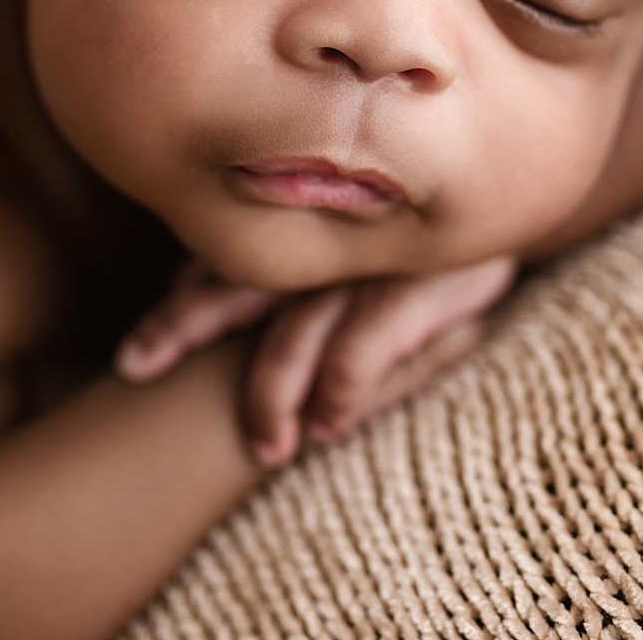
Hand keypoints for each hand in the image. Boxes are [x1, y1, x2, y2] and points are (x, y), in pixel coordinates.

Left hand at [114, 254, 519, 466]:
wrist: (506, 193)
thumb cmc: (415, 234)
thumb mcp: (347, 241)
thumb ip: (286, 264)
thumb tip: (194, 297)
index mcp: (299, 226)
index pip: (219, 264)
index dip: (177, 311)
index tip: (136, 362)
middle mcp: (320, 238)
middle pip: (233, 283)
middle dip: (181, 330)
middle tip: (140, 373)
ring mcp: (363, 260)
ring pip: (292, 334)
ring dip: (270, 398)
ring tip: (266, 449)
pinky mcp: (416, 285)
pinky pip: (361, 347)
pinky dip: (340, 391)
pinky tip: (330, 426)